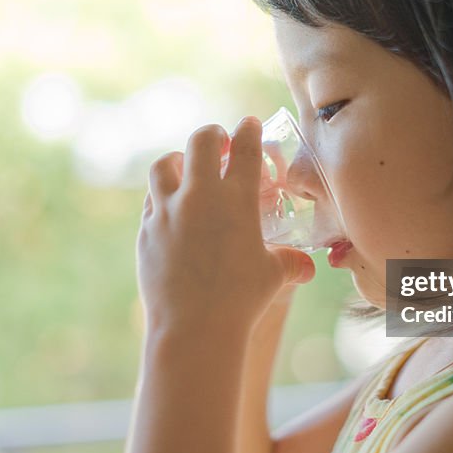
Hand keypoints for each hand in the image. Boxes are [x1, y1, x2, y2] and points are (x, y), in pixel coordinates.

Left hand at [137, 116, 315, 335]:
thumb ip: (289, 263)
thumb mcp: (273, 276)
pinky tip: (170, 209)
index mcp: (237, 199)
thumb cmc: (240, 301)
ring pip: (164, 165)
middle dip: (212, 135)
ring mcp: (167, 212)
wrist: (194, 328)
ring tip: (185, 167)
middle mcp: (199, 197)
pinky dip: (162, 197)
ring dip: (178, 160)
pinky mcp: (146, 231)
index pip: (245, 148)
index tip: (249, 125)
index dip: (248, 130)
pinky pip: (151, 202)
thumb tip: (306, 267)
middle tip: (219, 142)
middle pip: (200, 141)